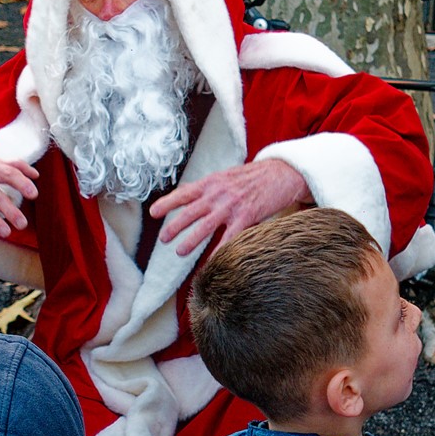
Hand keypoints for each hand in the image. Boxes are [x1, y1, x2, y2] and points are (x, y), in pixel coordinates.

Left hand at [153, 158, 308, 256]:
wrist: (282, 174)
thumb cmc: (253, 177)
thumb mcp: (225, 176)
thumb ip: (206, 187)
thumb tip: (184, 191)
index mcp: (211, 182)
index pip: (184, 193)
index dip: (167, 203)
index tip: (152, 213)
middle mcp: (218, 194)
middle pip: (190, 212)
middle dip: (174, 226)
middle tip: (163, 239)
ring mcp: (232, 206)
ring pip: (205, 226)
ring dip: (191, 240)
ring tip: (180, 251)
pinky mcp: (246, 217)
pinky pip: (229, 238)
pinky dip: (219, 251)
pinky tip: (211, 262)